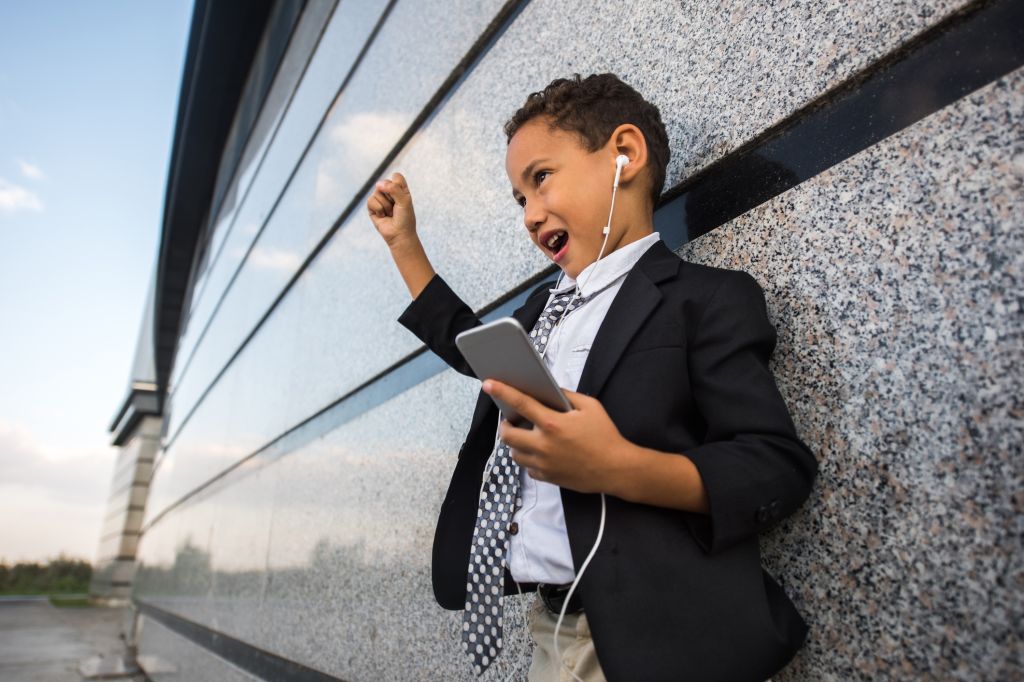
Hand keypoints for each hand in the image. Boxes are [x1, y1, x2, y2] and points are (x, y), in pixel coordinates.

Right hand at [367, 172, 416, 246]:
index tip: (403, 197)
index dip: (398, 185)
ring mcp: (380, 199)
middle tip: (396, 208)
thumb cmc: (405, 219)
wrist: (399, 235)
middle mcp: (389, 192)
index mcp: (400, 189)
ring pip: (377, 192)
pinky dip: (379, 209)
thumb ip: (394, 188)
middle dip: (391, 197)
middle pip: (385, 183)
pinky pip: (371, 200)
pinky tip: (383, 216)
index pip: (396, 176)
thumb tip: (378, 184)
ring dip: (386, 205)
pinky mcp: (372, 207)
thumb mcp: (404, 201)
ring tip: (390, 213)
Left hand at [485, 380, 630, 493]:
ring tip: (527, 436)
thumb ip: (567, 396)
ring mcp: (544, 463)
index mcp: (553, 424)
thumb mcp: (590, 407)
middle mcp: (544, 445)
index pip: (521, 403)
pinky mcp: (547, 477)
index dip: (502, 391)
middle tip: (511, 420)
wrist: (616, 469)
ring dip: (516, 443)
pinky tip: (540, 452)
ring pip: (514, 453)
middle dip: (505, 425)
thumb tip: (550, 390)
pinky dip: (529, 458)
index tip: (488, 384)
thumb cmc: (605, 436)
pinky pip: (527, 468)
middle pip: (507, 434)